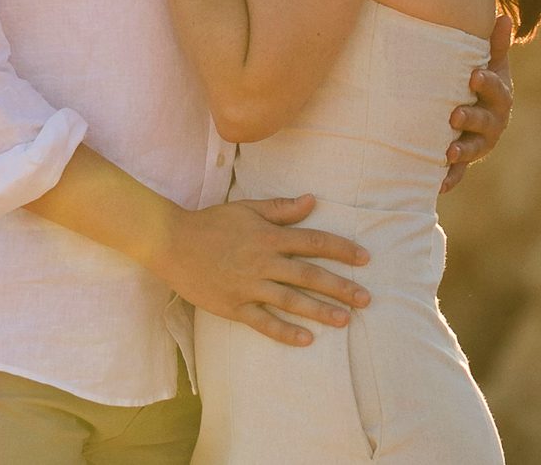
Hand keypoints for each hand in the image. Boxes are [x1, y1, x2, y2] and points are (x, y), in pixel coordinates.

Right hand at [152, 194, 370, 346]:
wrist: (173, 242)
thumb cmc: (212, 222)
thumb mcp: (247, 208)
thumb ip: (281, 208)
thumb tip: (312, 201)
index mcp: (268, 236)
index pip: (313, 242)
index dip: (341, 250)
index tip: (365, 258)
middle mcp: (263, 262)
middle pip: (309, 275)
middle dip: (341, 287)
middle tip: (366, 299)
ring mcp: (249, 286)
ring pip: (292, 301)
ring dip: (321, 311)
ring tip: (345, 320)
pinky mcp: (234, 306)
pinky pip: (264, 322)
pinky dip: (285, 331)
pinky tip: (306, 339)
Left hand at [440, 12, 513, 193]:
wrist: (476, 108)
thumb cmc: (481, 80)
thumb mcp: (490, 63)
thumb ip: (495, 44)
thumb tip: (502, 16)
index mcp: (499, 96)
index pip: (496, 89)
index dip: (487, 84)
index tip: (474, 76)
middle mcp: (493, 122)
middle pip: (485, 122)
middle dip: (471, 118)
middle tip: (454, 115)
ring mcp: (480, 143)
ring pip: (473, 149)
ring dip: (462, 151)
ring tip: (448, 152)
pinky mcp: (465, 160)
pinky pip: (459, 173)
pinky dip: (450, 178)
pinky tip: (439, 184)